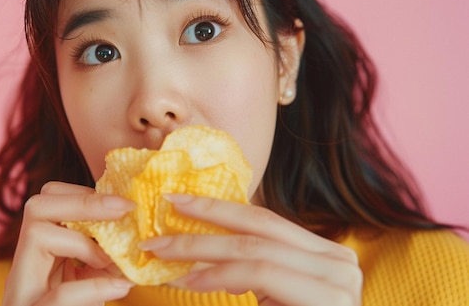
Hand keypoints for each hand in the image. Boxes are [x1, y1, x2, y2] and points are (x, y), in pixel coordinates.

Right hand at [2, 182, 135, 305]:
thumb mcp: (90, 282)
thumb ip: (100, 255)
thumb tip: (136, 219)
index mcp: (38, 257)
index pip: (46, 200)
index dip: (83, 194)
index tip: (123, 203)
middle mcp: (23, 271)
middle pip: (35, 207)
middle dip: (83, 203)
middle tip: (124, 210)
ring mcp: (22, 295)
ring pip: (39, 238)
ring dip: (87, 244)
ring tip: (114, 264)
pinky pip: (57, 298)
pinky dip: (92, 288)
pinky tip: (119, 289)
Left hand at [139, 194, 361, 305]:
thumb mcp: (272, 297)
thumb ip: (250, 271)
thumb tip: (202, 256)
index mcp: (324, 254)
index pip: (264, 220)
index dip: (217, 207)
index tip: (176, 201)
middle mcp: (338, 260)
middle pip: (258, 226)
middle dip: (203, 219)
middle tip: (160, 223)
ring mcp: (338, 280)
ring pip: (254, 248)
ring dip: (201, 249)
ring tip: (163, 253)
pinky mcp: (329, 300)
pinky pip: (261, 273)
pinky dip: (219, 275)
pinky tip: (190, 280)